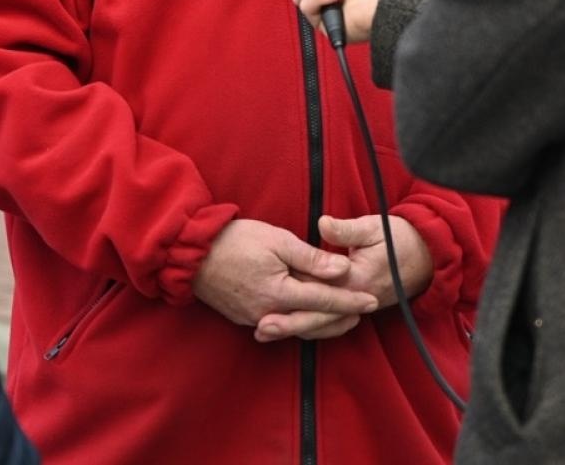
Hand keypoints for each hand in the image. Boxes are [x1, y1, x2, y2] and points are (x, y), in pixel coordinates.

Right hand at [193, 218, 378, 330]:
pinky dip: (299, 320)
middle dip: (341, 317)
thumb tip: (340, 270)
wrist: (192, 253)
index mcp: (280, 291)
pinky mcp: (245, 318)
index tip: (372, 300)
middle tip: (364, 312)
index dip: (350, 300)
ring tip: (343, 316)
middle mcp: (270, 312)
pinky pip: (280, 323)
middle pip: (314, 321)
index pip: (325, 299)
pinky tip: (308, 314)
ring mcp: (255, 318)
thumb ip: (310, 257)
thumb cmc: (236, 240)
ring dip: (322, 322)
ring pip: (297, 326)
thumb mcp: (277, 239)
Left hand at [253, 214, 431, 342]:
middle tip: (261, 328)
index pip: (321, 295)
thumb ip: (346, 230)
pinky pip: (332, 321)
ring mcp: (358, 305)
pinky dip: (312, 326)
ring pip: (324, 323)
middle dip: (289, 324)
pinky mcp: (357, 305)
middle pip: (319, 317)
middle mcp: (357, 298)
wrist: (427, 254)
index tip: (270, 305)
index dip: (295, 301)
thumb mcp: (372, 228)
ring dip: (297, 328)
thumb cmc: (398, 238)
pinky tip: (291, 326)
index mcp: (357, 280)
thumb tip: (323, 224)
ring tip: (266, 332)